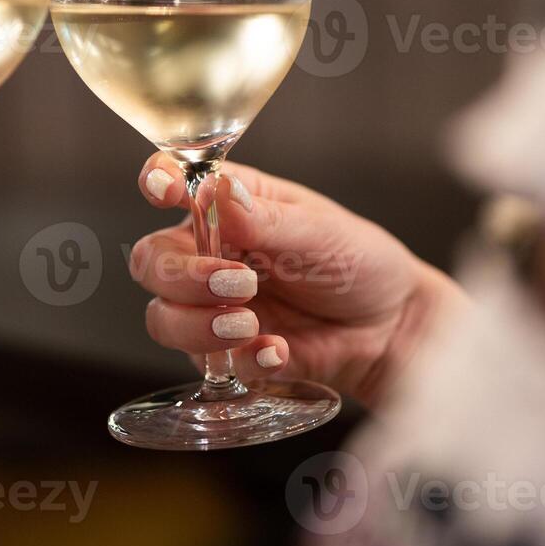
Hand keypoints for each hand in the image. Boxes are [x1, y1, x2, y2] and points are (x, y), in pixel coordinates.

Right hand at [132, 153, 465, 407]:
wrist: (391, 328)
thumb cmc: (356, 261)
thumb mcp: (321, 231)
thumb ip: (267, 219)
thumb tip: (218, 189)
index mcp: (226, 207)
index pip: (172, 184)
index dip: (158, 182)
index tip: (163, 191)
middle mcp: (208, 253)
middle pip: (153, 262)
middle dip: (182, 276)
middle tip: (238, 283)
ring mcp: (212, 307)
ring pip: (163, 317)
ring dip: (198, 323)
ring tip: (250, 323)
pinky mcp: (227, 354)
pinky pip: (205, 363)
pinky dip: (241, 359)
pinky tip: (278, 351)